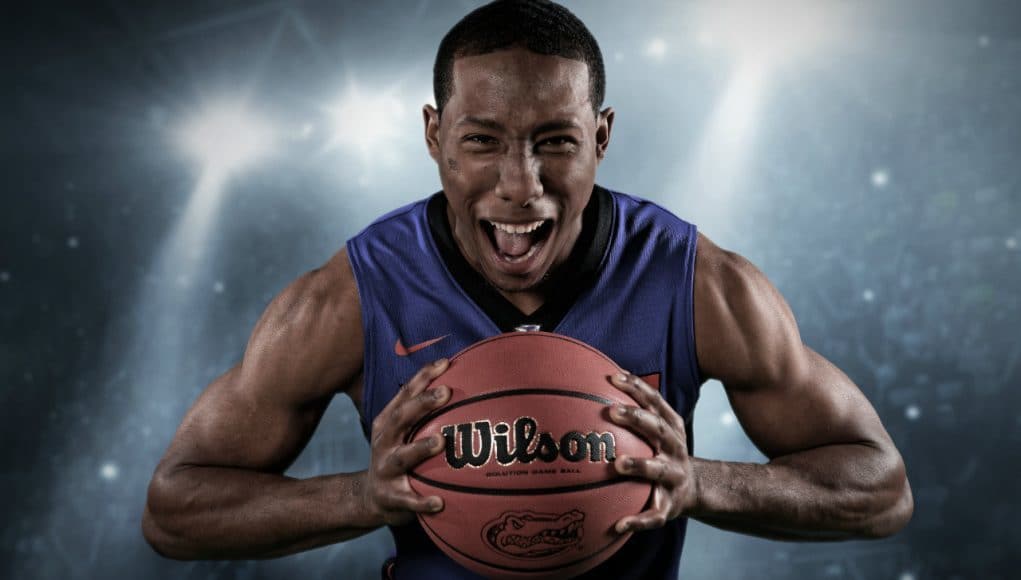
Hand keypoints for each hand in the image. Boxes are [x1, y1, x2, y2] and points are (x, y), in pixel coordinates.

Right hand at [363, 358, 450, 525]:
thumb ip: (423, 412)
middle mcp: (384, 443)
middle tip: (446, 392)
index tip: (446, 363)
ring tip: (441, 441)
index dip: (423, 377)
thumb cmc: (397, 455)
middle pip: (400, 418)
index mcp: (387, 424)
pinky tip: (440, 502)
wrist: (369, 498)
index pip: (405, 394)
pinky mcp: (391, 498)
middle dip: (422, 404)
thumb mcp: (401, 432)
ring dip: (420, 448)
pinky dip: (423, 502)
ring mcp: (385, 470)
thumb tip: (463, 381)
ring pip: (403, 457)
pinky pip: (408, 501)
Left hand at [607, 372, 697, 532]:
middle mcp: (674, 449)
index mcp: (670, 427)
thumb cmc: (661, 452)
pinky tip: (618, 525)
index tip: (613, 378)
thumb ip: (633, 409)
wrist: (694, 489)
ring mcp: (674, 478)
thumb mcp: (656, 429)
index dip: (636, 388)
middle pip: (658, 430)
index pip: (655, 402)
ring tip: (618, 465)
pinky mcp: (669, 506)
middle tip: (612, 411)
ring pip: (658, 471)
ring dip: (640, 466)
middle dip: (637, 419)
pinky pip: (653, 515)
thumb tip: (591, 382)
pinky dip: (637, 521)